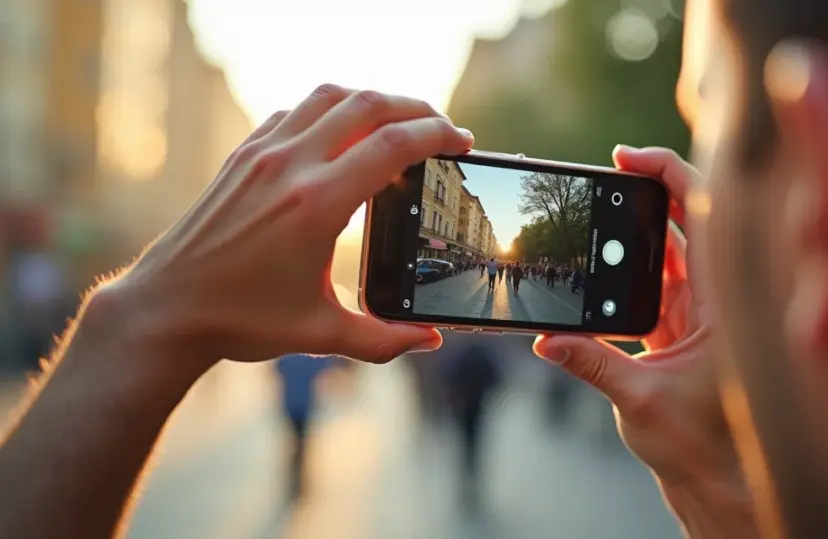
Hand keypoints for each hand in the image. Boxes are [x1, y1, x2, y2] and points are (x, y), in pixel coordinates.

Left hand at [97, 85, 472, 369]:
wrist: (165, 310)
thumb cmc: (240, 321)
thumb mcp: (320, 333)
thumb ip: (384, 339)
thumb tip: (430, 341)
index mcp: (316, 205)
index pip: (393, 145)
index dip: (437, 135)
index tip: (461, 142)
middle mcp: (289, 167)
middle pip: (367, 105)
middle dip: (416, 108)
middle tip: (442, 128)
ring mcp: (261, 155)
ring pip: (329, 97)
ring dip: (372, 101)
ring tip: (398, 122)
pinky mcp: (241, 157)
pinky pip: (294, 112)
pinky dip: (329, 111)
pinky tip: (342, 135)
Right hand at [534, 146, 756, 537]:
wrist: (714, 477)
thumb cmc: (700, 446)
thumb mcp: (640, 401)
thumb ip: (592, 366)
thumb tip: (547, 340)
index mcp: (723, 305)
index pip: (704, 217)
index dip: (669, 176)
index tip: (628, 158)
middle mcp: (714, 299)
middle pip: (685, 222)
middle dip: (648, 191)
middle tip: (609, 171)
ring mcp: (695, 310)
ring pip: (667, 249)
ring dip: (635, 230)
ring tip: (598, 210)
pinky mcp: (675, 326)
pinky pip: (651, 281)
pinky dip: (626, 266)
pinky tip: (601, 259)